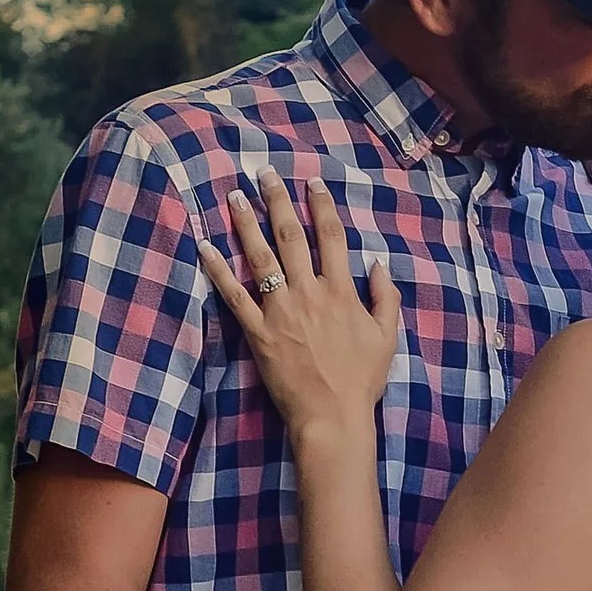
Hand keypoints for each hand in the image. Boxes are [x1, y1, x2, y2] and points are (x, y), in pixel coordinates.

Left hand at [197, 170, 401, 436]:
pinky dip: (218, 271)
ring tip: (234, 197)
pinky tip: (204, 246)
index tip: (312, 183)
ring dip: (246, 224)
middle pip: (291, 237)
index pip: (330, 237)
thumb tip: (377, 263)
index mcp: (341, 291)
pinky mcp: (258, 332)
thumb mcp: (386, 337)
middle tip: (264, 174)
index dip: (321, 206)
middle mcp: (309, 293)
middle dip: (277, 202)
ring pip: (261, 258)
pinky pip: (234, 296)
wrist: (333, 416)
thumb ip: (385, 298)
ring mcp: (280, 311)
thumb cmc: (361, 380)